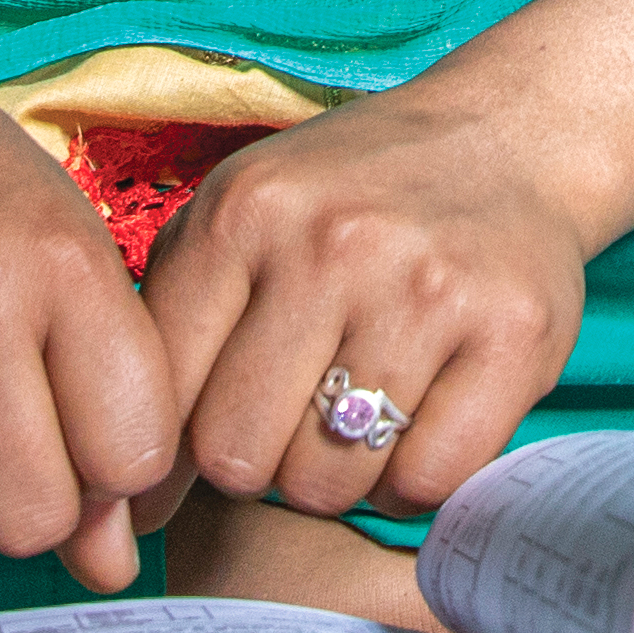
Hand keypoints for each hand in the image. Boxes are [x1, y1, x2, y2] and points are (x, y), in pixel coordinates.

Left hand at [134, 91, 591, 522]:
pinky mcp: (513, 335)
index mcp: (244, 212)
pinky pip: (425, 483)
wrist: (510, 138)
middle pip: (239, 456)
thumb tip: (120, 494)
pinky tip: (415, 427)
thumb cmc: (352, 198)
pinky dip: (411, 483)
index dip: (158, 460)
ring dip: (336, 477)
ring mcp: (429, 290)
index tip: (173, 480)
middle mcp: (333, 244)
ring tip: (354, 419)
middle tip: (286, 428)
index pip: (160, 397)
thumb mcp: (241, 215)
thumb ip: (171, 325)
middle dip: (255, 465)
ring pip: (332, 483)